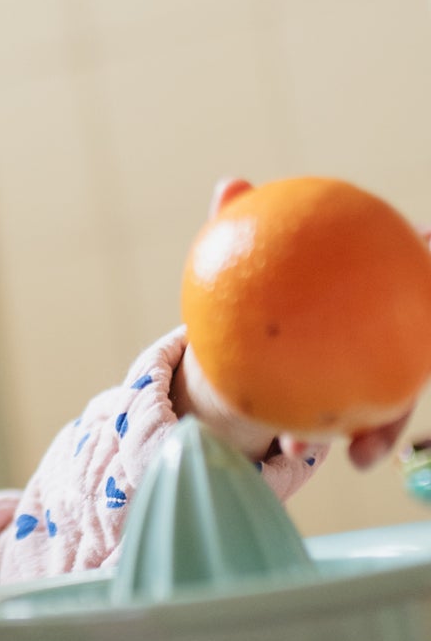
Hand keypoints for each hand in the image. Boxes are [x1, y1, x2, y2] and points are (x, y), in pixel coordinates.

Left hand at [173, 178, 412, 470]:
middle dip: (430, 342)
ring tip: (364, 446)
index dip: (429, 252)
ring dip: (392, 423)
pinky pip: (365, 427)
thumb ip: (239, 226)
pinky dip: (357, 441)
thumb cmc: (252, 296)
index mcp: (373, 284)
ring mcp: (384, 367)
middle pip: (422, 333)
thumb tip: (231, 185)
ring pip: (403, 395)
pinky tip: (327, 455)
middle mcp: (392, 326)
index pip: (411, 264)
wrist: (241, 356)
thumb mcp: (241, 267)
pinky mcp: (366, 407)